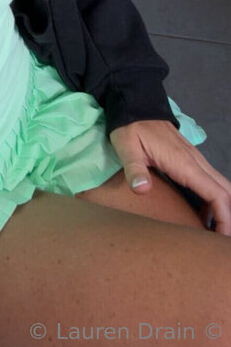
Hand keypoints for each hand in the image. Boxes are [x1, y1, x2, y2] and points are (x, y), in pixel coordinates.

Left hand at [109, 119, 230, 234]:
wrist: (134, 104)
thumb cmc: (130, 127)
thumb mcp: (126, 146)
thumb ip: (134, 168)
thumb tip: (141, 190)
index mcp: (184, 164)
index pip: (217, 194)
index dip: (224, 218)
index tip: (219, 240)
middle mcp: (195, 162)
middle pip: (225, 191)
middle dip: (228, 217)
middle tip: (218, 242)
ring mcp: (194, 159)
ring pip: (220, 186)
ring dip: (222, 209)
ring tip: (212, 234)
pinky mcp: (189, 159)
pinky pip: (209, 181)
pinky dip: (213, 200)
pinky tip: (202, 216)